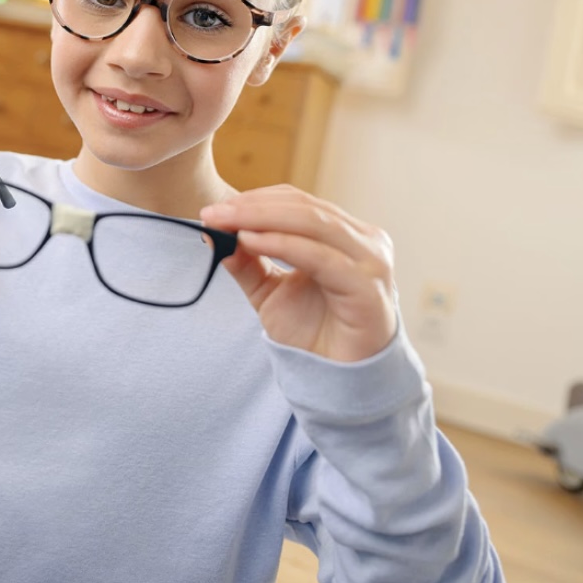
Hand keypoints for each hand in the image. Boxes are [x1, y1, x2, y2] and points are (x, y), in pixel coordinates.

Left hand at [200, 185, 396, 362]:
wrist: (340, 382)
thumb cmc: (313, 335)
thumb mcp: (269, 293)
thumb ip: (247, 262)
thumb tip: (213, 231)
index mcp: (345, 235)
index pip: (297, 202)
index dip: (255, 199)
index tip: (214, 209)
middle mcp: (364, 241)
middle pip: (303, 207)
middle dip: (252, 207)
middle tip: (212, 214)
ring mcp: (370, 261)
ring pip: (311, 222)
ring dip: (261, 218)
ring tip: (225, 223)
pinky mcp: (367, 286)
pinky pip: (319, 256)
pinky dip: (281, 244)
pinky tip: (250, 242)